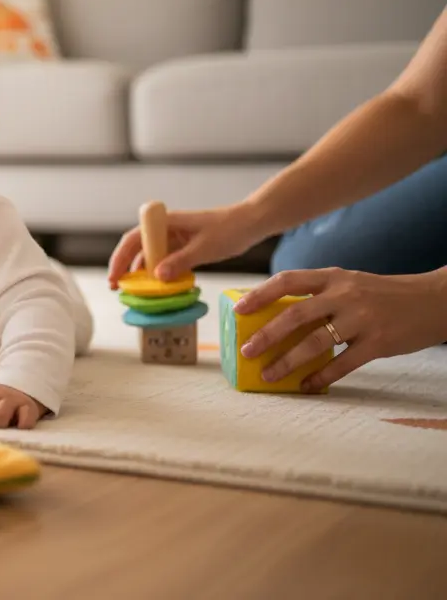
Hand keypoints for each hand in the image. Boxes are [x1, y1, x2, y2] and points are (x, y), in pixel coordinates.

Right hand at [107, 203, 268, 287]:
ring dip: (142, 274)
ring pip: (150, 257)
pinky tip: (158, 288)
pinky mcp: (183, 248)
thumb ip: (180, 262)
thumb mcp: (205, 248)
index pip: (133, 239)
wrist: (251, 223)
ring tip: (136, 293)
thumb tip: (157, 277)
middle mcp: (166, 230)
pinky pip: (165, 262)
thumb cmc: (229, 229)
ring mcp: (174, 240)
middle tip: (117, 289)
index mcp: (166, 223)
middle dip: (125, 268)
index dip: (120, 258)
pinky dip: (159, 275)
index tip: (114, 277)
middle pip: (137, 249)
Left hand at [237, 267, 446, 391]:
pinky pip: (343, 363)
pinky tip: (305, 386)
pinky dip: (321, 376)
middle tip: (246, 350)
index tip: (238, 310)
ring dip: (287, 360)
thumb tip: (276, 317)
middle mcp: (344, 295)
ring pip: (315, 342)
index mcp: (333, 277)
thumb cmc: (382, 294)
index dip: (259, 294)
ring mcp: (362, 318)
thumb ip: (319, 295)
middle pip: (295, 313)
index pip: (287, 280)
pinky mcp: (378, 342)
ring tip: (268, 374)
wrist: (433, 301)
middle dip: (266, 334)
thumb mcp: (349, 283)